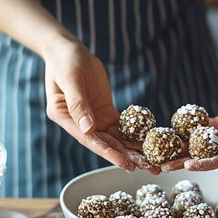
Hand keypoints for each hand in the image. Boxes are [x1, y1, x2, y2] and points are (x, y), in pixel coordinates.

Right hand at [44, 39, 152, 171]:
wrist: (68, 49)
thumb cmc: (65, 61)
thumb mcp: (71, 79)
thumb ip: (78, 104)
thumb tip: (88, 129)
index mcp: (64, 117)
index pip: (90, 140)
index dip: (109, 153)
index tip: (126, 164)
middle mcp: (79, 123)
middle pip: (106, 143)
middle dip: (127, 156)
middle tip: (149, 168)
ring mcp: (92, 118)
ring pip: (115, 138)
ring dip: (133, 149)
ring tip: (153, 161)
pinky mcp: (104, 111)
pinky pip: (121, 126)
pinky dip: (134, 134)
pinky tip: (149, 142)